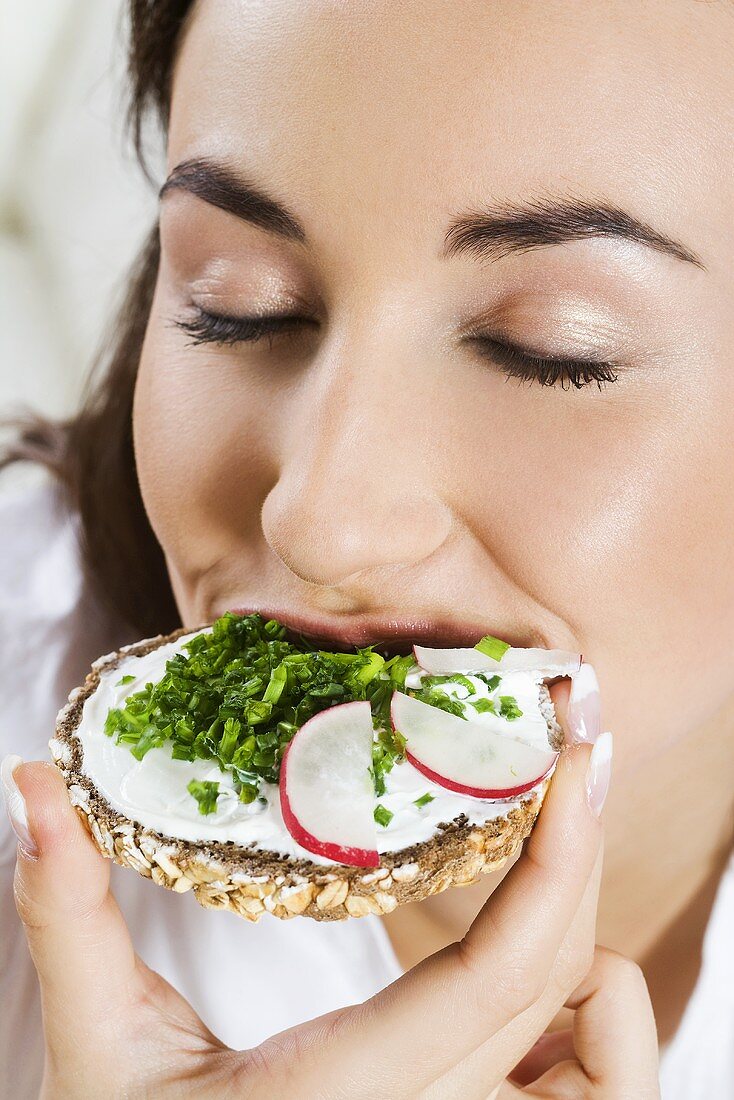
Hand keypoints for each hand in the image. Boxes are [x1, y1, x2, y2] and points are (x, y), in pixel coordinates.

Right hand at [4, 699, 658, 1098]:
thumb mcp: (97, 1046)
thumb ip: (68, 914)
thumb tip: (34, 783)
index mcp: (351, 1094)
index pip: (500, 975)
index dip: (557, 860)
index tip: (572, 760)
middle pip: (560, 979)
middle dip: (578, 850)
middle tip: (564, 745)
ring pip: (589, 1039)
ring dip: (586, 933)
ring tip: (547, 835)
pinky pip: (569, 1077)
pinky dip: (575, 1000)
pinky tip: (523, 939)